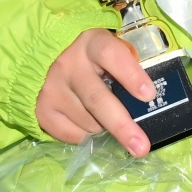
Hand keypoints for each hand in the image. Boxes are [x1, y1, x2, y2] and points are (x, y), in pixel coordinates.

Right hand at [36, 28, 155, 155]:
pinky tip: (89, 122)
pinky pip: (72, 134)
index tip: (149, 96)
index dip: (131, 75)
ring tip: (108, 118)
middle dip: (122, 126)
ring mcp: (52, 88)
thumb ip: (128, 67)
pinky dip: (87, 135)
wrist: (50, 58)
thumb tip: (149, 102)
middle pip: (97, 99)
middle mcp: (69, 65)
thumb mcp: (112, 50)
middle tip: (141, 147)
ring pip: (88, 121)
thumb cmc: (95, 57)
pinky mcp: (42, 110)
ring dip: (105, 128)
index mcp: (93, 43)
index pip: (112, 55)